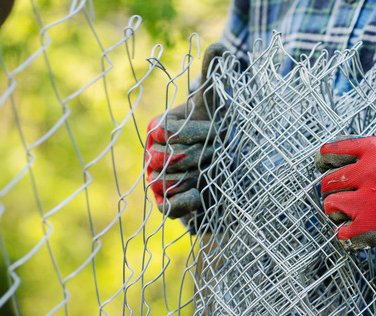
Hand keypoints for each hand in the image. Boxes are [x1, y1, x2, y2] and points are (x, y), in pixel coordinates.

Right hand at [145, 43, 224, 218]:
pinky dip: (186, 202)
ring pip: (172, 182)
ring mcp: (157, 181)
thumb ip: (213, 74)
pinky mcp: (167, 205)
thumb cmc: (214, 129)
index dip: (197, 132)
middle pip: (173, 158)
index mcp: (159, 129)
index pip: (169, 133)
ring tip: (214, 171)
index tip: (220, 131)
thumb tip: (220, 46)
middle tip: (221, 153)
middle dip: (204, 155)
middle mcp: (153, 155)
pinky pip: (169, 207)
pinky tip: (203, 195)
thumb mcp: (214, 102)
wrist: (223, 165)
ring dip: (200, 177)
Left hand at [314, 83, 375, 249]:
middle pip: (326, 182)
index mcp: (373, 149)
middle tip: (346, 195)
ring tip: (351, 214)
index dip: (325, 162)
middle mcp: (367, 172)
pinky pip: (341, 232)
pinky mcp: (372, 225)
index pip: (330, 151)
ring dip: (337, 213)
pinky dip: (347, 234)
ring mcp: (368, 200)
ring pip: (330, 206)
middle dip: (333, 190)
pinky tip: (359, 230)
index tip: (329, 168)